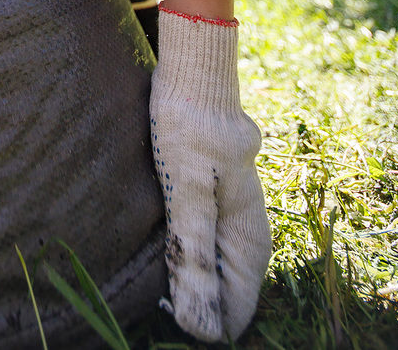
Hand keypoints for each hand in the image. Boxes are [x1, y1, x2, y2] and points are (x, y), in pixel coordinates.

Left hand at [150, 5, 269, 342]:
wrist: (193, 73)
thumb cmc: (190, 131)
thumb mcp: (189, 196)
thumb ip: (196, 259)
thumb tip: (202, 330)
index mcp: (249, 239)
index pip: (236, 310)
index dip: (202, 321)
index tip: (165, 310)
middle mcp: (246, 230)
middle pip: (223, 290)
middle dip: (191, 300)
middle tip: (150, 291)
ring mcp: (230, 210)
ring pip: (210, 262)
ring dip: (183, 272)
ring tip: (148, 271)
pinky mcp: (211, 192)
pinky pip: (200, 237)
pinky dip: (180, 247)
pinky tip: (157, 242)